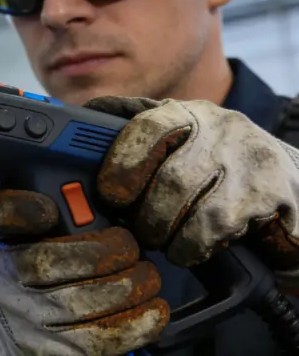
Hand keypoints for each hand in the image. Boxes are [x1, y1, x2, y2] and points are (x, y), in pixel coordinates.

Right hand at [0, 187, 168, 355]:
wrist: (21, 331)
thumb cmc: (42, 270)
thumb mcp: (38, 231)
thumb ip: (62, 206)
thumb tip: (107, 181)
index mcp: (2, 236)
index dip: (19, 210)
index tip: (48, 208)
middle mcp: (3, 277)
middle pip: (43, 263)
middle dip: (98, 254)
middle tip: (130, 247)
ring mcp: (23, 319)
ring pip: (76, 305)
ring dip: (125, 289)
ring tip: (148, 278)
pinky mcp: (48, 353)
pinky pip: (96, 342)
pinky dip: (134, 324)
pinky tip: (152, 310)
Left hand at [85, 97, 298, 285]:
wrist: (291, 181)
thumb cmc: (217, 165)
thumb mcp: (180, 142)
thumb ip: (137, 137)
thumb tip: (83, 127)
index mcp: (190, 114)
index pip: (150, 126)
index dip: (123, 162)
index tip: (109, 193)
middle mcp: (224, 130)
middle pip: (172, 180)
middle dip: (148, 216)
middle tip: (140, 229)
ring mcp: (254, 163)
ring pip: (198, 211)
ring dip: (171, 235)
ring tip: (165, 241)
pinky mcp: (276, 195)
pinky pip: (223, 230)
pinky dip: (196, 246)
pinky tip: (192, 247)